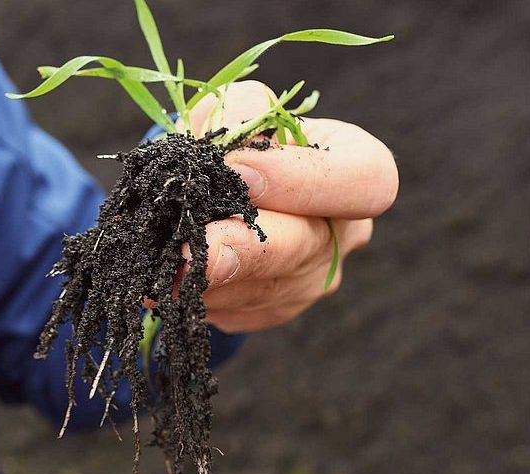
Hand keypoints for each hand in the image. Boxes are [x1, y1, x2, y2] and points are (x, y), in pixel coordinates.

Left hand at [181, 81, 397, 332]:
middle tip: (196, 251)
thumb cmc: (243, 140)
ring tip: (164, 269)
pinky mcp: (274, 308)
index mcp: (356, 167)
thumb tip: (222, 148)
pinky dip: (200, 295)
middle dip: (247, 249)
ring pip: (265, 288)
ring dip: (210, 281)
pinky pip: (238, 309)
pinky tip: (169, 282)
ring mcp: (312, 277)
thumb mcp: (244, 108)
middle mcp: (344, 230)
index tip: (238, 169)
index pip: (365, 180)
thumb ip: (240, 114)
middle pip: (307, 246)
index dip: (304, 179)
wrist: (225, 186)